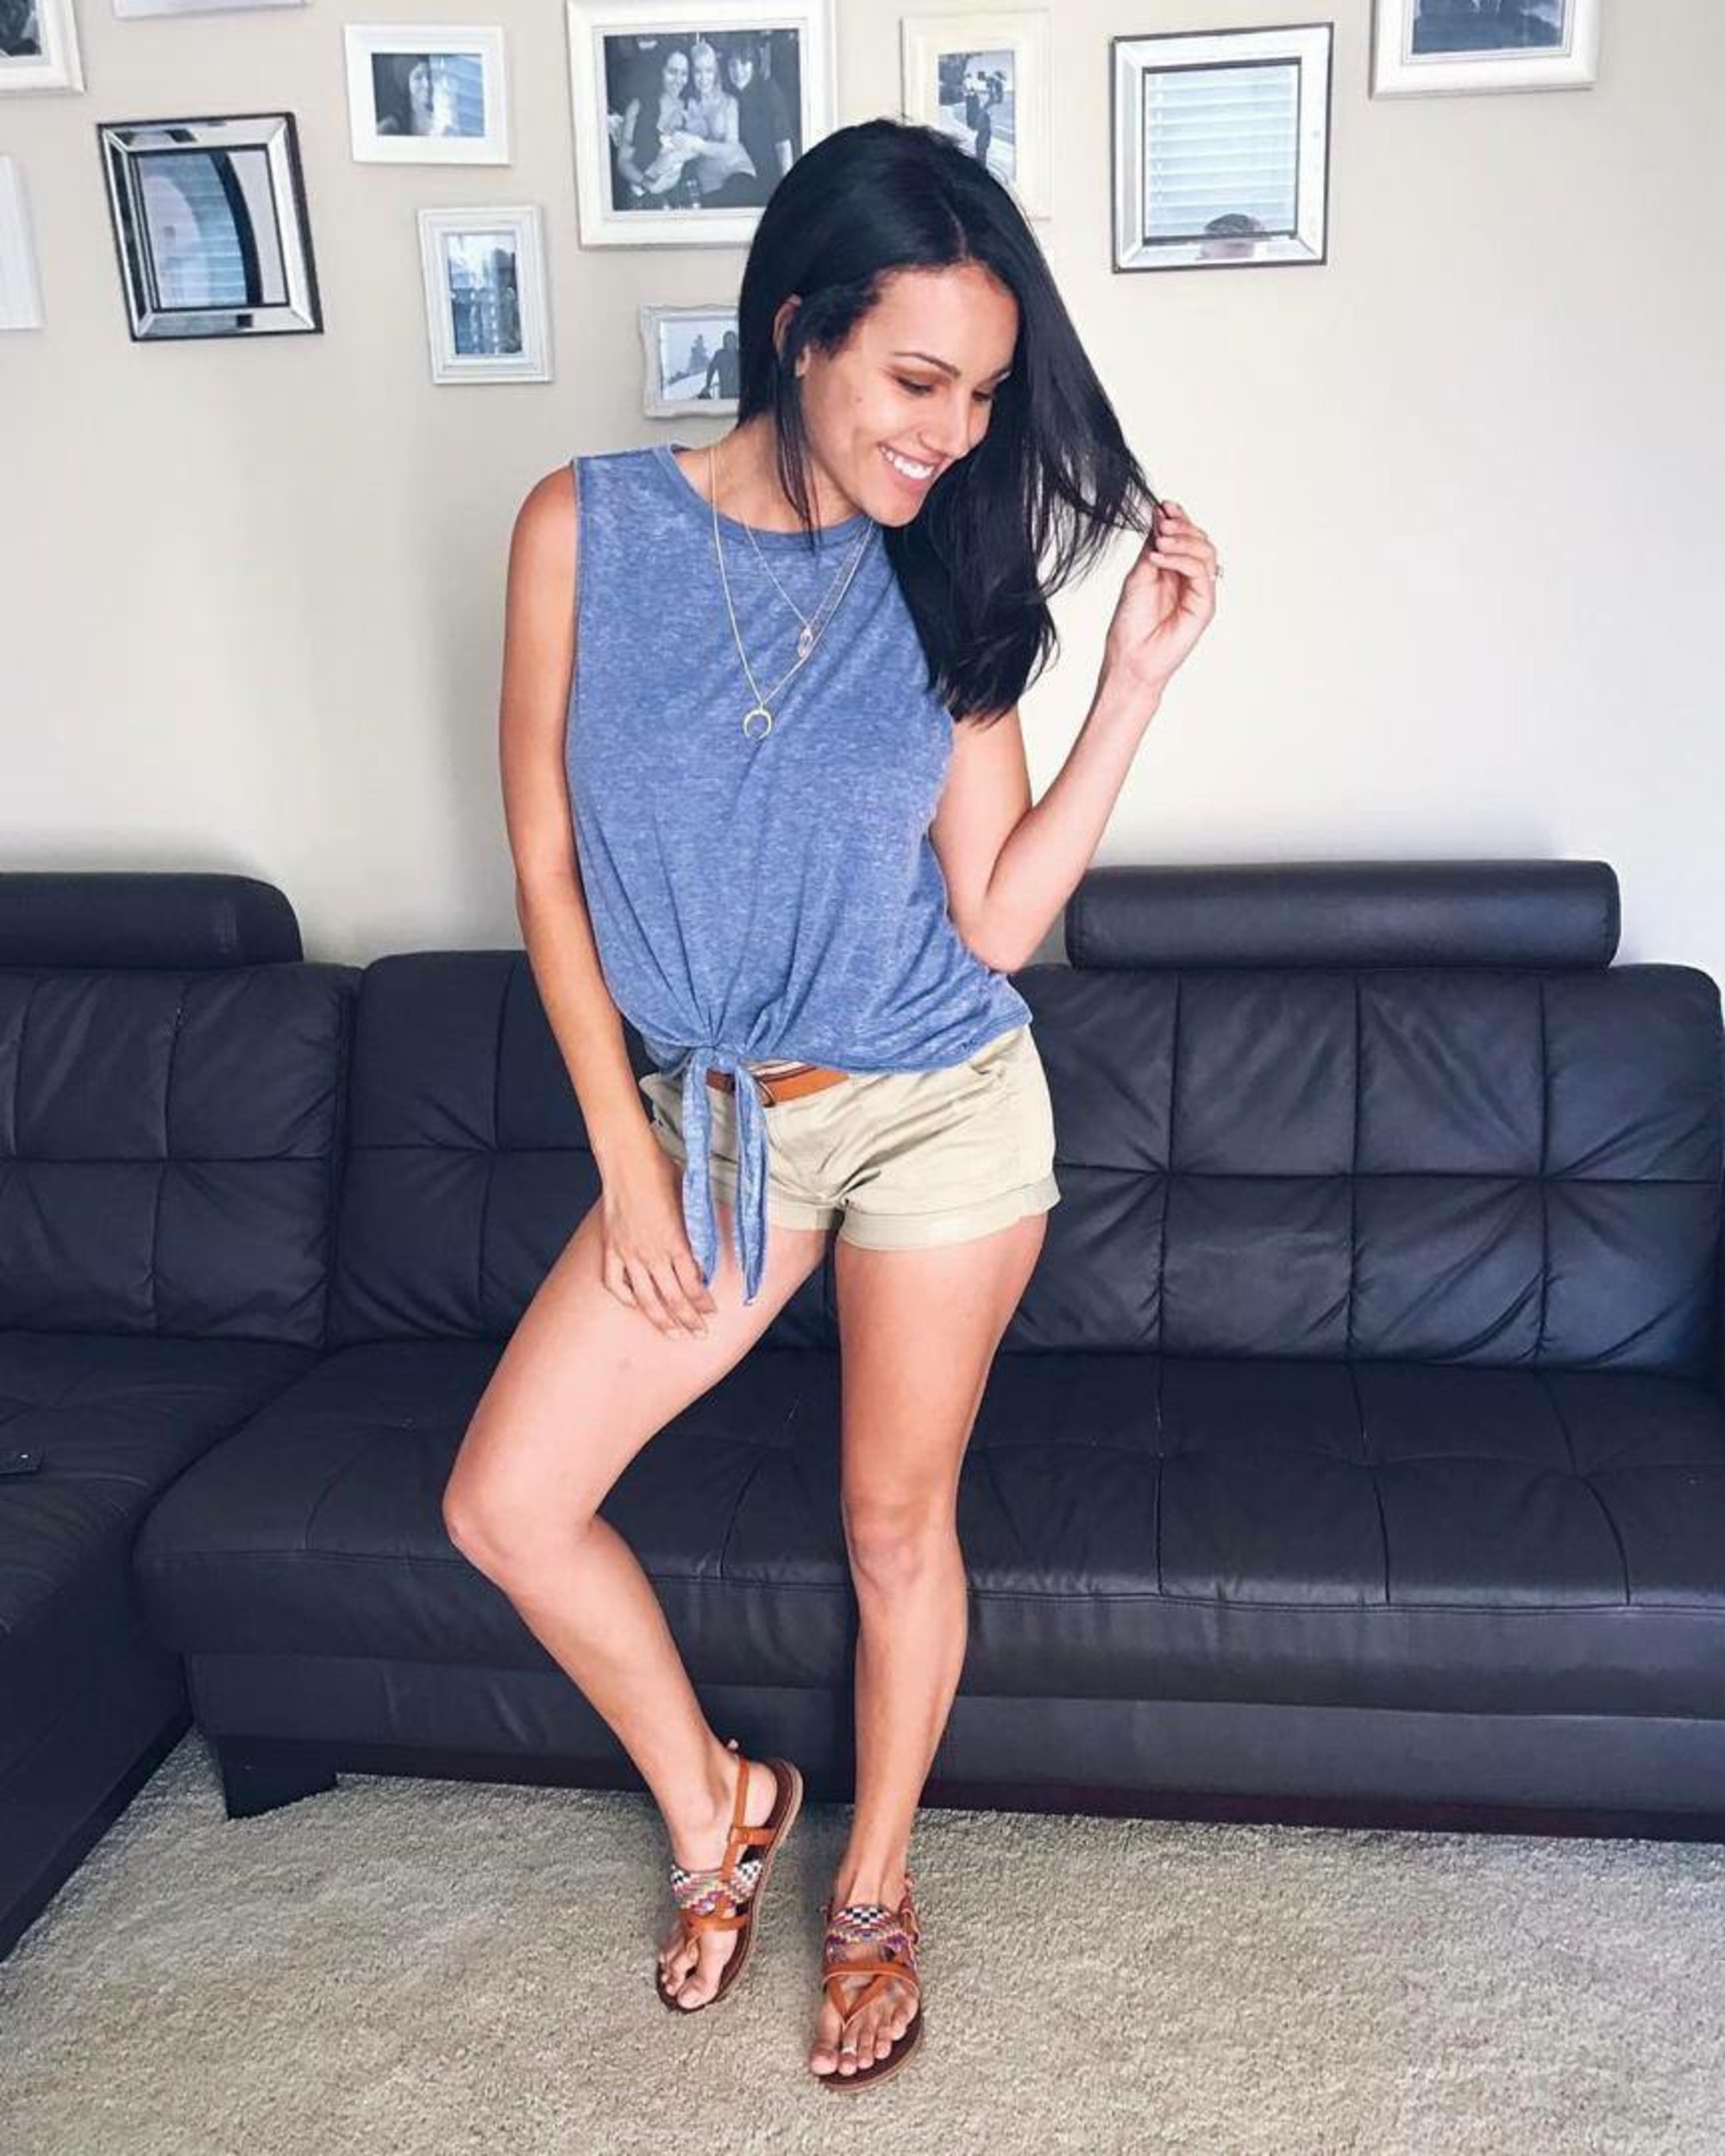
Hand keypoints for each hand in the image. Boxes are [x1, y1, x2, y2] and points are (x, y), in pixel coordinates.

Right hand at [600, 1143, 719, 1338]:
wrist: (628, 1159)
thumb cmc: (663, 1172)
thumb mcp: (691, 1201)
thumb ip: (699, 1229)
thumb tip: (710, 1248)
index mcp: (676, 1242)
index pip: (693, 1285)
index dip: (704, 1303)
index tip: (713, 1312)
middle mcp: (652, 1253)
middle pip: (673, 1299)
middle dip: (689, 1321)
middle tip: (700, 1335)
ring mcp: (629, 1253)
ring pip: (645, 1298)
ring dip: (661, 1320)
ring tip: (672, 1334)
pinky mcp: (611, 1248)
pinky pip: (615, 1283)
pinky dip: (625, 1298)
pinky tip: (635, 1304)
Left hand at [1101, 500, 1219, 701]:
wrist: (1131, 658)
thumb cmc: (1130, 624)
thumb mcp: (1138, 575)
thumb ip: (1152, 547)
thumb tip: (1159, 514)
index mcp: (1173, 569)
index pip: (1184, 535)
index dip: (1178, 517)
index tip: (1163, 505)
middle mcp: (1189, 578)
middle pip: (1200, 539)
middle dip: (1182, 526)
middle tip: (1162, 525)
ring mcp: (1199, 591)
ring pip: (1206, 552)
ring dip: (1183, 541)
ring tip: (1159, 543)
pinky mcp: (1205, 605)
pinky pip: (1201, 572)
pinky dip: (1181, 560)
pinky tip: (1158, 559)